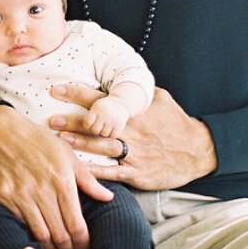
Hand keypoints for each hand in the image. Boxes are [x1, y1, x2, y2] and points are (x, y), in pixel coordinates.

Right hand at [0, 106, 113, 248]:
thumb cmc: (35, 140)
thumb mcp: (66, 153)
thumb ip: (87, 179)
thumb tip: (108, 197)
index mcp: (62, 179)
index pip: (76, 222)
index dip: (83, 241)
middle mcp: (43, 190)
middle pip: (60, 233)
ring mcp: (22, 195)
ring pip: (40, 233)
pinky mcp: (4, 197)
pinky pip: (21, 223)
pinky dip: (31, 236)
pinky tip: (37, 241)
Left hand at [49, 85, 217, 190]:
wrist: (198, 150)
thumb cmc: (176, 122)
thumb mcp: (159, 98)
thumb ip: (137, 91)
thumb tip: (121, 75)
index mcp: (133, 111)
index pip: (100, 98)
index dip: (76, 94)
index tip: (56, 89)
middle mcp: (131, 130)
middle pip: (97, 124)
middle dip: (72, 121)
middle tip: (50, 119)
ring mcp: (134, 152)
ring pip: (102, 148)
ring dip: (80, 145)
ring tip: (60, 142)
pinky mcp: (138, 172)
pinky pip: (113, 172)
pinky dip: (96, 173)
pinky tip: (80, 172)